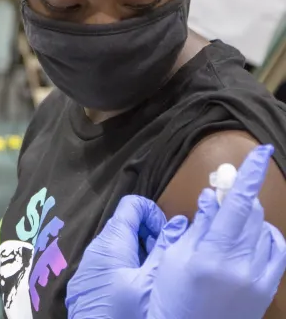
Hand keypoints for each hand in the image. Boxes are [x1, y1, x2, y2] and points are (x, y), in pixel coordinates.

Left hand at [65, 195, 177, 318]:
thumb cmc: (124, 315)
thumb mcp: (152, 283)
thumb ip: (167, 249)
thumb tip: (181, 222)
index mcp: (111, 241)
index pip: (132, 205)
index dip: (154, 214)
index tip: (167, 238)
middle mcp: (95, 249)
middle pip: (126, 226)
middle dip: (150, 238)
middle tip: (166, 261)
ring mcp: (88, 268)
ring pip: (120, 248)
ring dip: (141, 257)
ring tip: (155, 279)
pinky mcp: (87, 285)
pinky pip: (110, 266)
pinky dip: (127, 270)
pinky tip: (138, 291)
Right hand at [148, 145, 285, 318]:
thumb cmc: (172, 295)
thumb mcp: (175, 258)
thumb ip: (197, 226)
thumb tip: (210, 197)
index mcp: (211, 255)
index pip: (236, 205)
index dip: (249, 175)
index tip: (262, 152)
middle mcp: (241, 264)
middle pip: (250, 213)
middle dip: (238, 197)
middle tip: (220, 195)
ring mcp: (259, 277)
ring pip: (264, 228)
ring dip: (248, 216)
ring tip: (228, 224)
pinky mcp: (268, 287)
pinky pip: (278, 249)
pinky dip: (267, 234)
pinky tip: (254, 235)